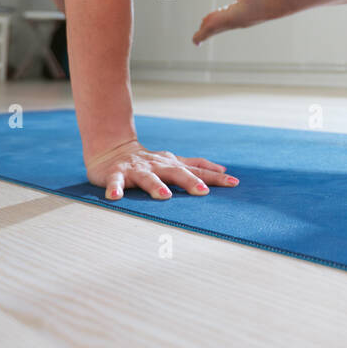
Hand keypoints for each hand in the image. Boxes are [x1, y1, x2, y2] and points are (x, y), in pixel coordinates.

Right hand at [85, 139, 239, 200]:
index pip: (197, 170)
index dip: (215, 177)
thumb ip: (196, 166)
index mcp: (172, 164)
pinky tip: (115, 196)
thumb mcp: (174, 162)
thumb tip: (223, 170)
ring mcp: (137, 170)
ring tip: (165, 196)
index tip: (233, 183)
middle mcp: (157, 166)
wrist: (113, 150)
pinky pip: (115, 182)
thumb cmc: (149, 161)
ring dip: (156, 186)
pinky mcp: (116, 174)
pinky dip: (115, 188)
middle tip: (203, 191)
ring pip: (148, 178)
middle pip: (176, 173)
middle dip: (190, 181)